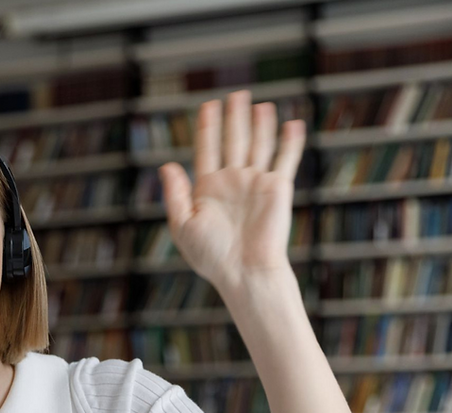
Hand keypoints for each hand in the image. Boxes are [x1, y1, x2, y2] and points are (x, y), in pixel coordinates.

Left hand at [157, 90, 305, 297]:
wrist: (243, 271)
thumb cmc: (210, 255)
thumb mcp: (183, 224)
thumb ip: (176, 193)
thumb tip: (167, 164)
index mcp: (208, 187)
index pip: (207, 148)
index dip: (207, 126)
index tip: (208, 105)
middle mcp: (232, 180)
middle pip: (233, 140)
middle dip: (234, 117)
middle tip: (236, 94)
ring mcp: (256, 183)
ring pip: (259, 145)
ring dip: (260, 124)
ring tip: (260, 104)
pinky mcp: (278, 189)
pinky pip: (285, 160)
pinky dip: (289, 142)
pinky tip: (292, 122)